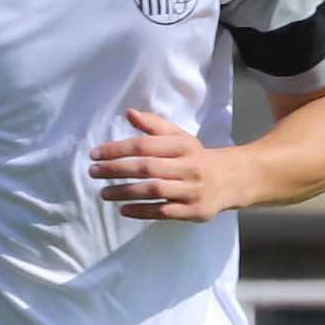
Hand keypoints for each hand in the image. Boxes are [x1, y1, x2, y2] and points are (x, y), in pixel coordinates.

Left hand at [90, 106, 244, 223]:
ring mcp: (192, 190)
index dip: (117, 149)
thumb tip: (129, 113)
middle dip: (116, 170)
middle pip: (147, 167)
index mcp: (183, 145)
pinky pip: (164, 211)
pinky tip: (124, 209)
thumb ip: (154, 126)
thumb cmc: (196, 157)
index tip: (95, 154)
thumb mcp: (180, 137)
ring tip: (104, 193)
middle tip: (93, 172)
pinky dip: (142, 211)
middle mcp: (189, 166)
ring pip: (154, 190)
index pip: (145, 145)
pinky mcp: (194, 211)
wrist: (232, 180)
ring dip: (126, 192)